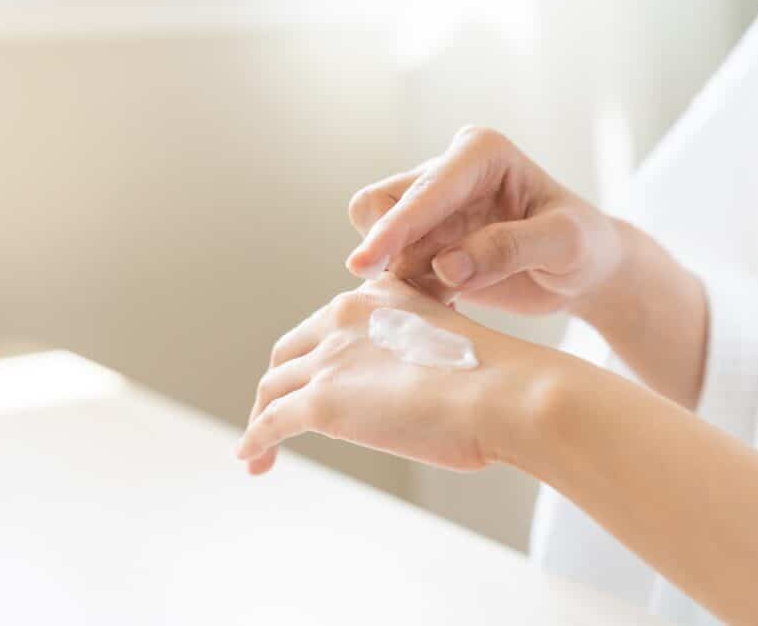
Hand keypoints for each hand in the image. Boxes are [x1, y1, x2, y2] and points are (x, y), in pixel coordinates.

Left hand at [237, 274, 553, 474]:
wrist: (505, 394)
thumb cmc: (497, 382)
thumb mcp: (450, 345)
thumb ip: (418, 357)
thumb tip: (416, 396)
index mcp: (379, 297)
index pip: (326, 325)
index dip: (314, 358)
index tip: (314, 381)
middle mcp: (345, 317)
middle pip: (289, 353)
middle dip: (280, 384)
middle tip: (279, 415)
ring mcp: (331, 359)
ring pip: (272, 388)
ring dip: (261, 419)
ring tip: (259, 451)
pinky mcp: (322, 401)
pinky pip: (271, 422)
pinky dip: (255, 441)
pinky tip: (251, 458)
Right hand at [345, 126, 621, 314]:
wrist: (585, 273)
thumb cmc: (584, 246)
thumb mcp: (564, 244)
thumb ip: (509, 248)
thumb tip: (445, 266)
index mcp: (480, 154)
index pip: (424, 190)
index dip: (394, 227)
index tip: (366, 263)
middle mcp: (448, 172)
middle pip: (381, 205)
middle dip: (385, 249)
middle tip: (408, 290)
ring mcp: (433, 211)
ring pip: (381, 241)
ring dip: (399, 276)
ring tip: (449, 298)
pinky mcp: (427, 246)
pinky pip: (394, 270)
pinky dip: (409, 293)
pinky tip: (447, 305)